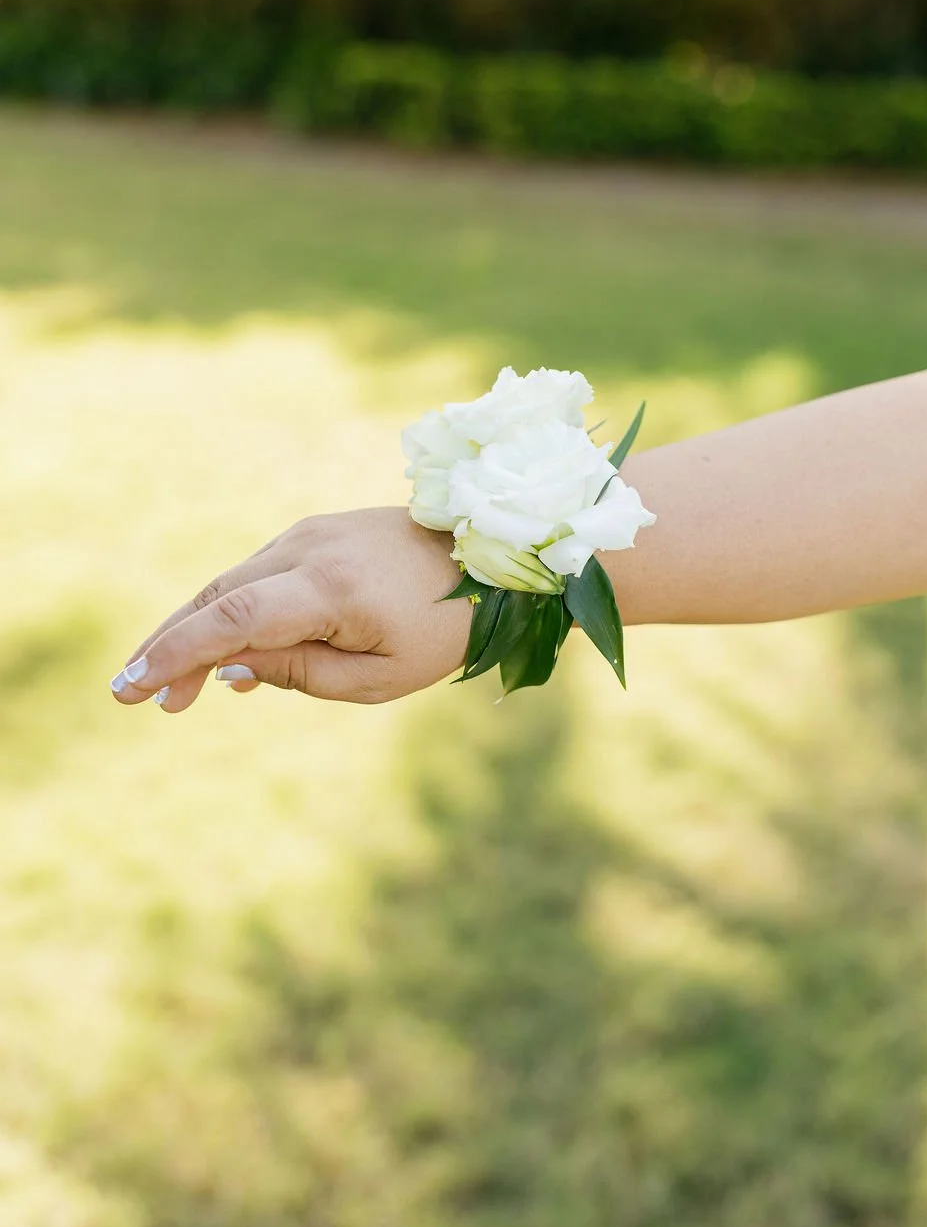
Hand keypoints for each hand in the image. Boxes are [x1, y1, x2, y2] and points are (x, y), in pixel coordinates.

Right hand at [109, 508, 469, 711]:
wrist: (493, 559)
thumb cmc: (445, 630)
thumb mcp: (380, 679)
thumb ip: (300, 674)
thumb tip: (228, 669)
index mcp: (330, 589)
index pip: (231, 618)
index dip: (176, 652)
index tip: (132, 687)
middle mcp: (310, 548)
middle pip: (217, 596)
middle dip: (171, 645)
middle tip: (134, 694)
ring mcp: (311, 532)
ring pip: (232, 582)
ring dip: (197, 629)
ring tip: (173, 688)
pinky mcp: (316, 531)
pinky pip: (259, 574)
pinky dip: (231, 610)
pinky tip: (226, 657)